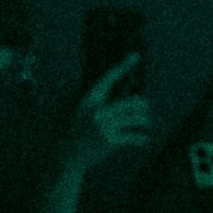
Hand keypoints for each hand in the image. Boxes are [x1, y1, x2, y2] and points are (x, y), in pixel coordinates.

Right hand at [50, 50, 151, 181]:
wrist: (67, 156)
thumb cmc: (74, 132)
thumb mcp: (78, 111)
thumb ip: (94, 99)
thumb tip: (108, 85)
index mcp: (89, 100)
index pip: (109, 78)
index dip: (123, 66)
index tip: (136, 55)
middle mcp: (97, 111)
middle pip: (132, 101)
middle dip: (142, 106)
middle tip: (145, 111)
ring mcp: (104, 126)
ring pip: (136, 118)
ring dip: (144, 121)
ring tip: (145, 124)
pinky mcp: (110, 141)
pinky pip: (134, 137)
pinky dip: (142, 139)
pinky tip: (145, 140)